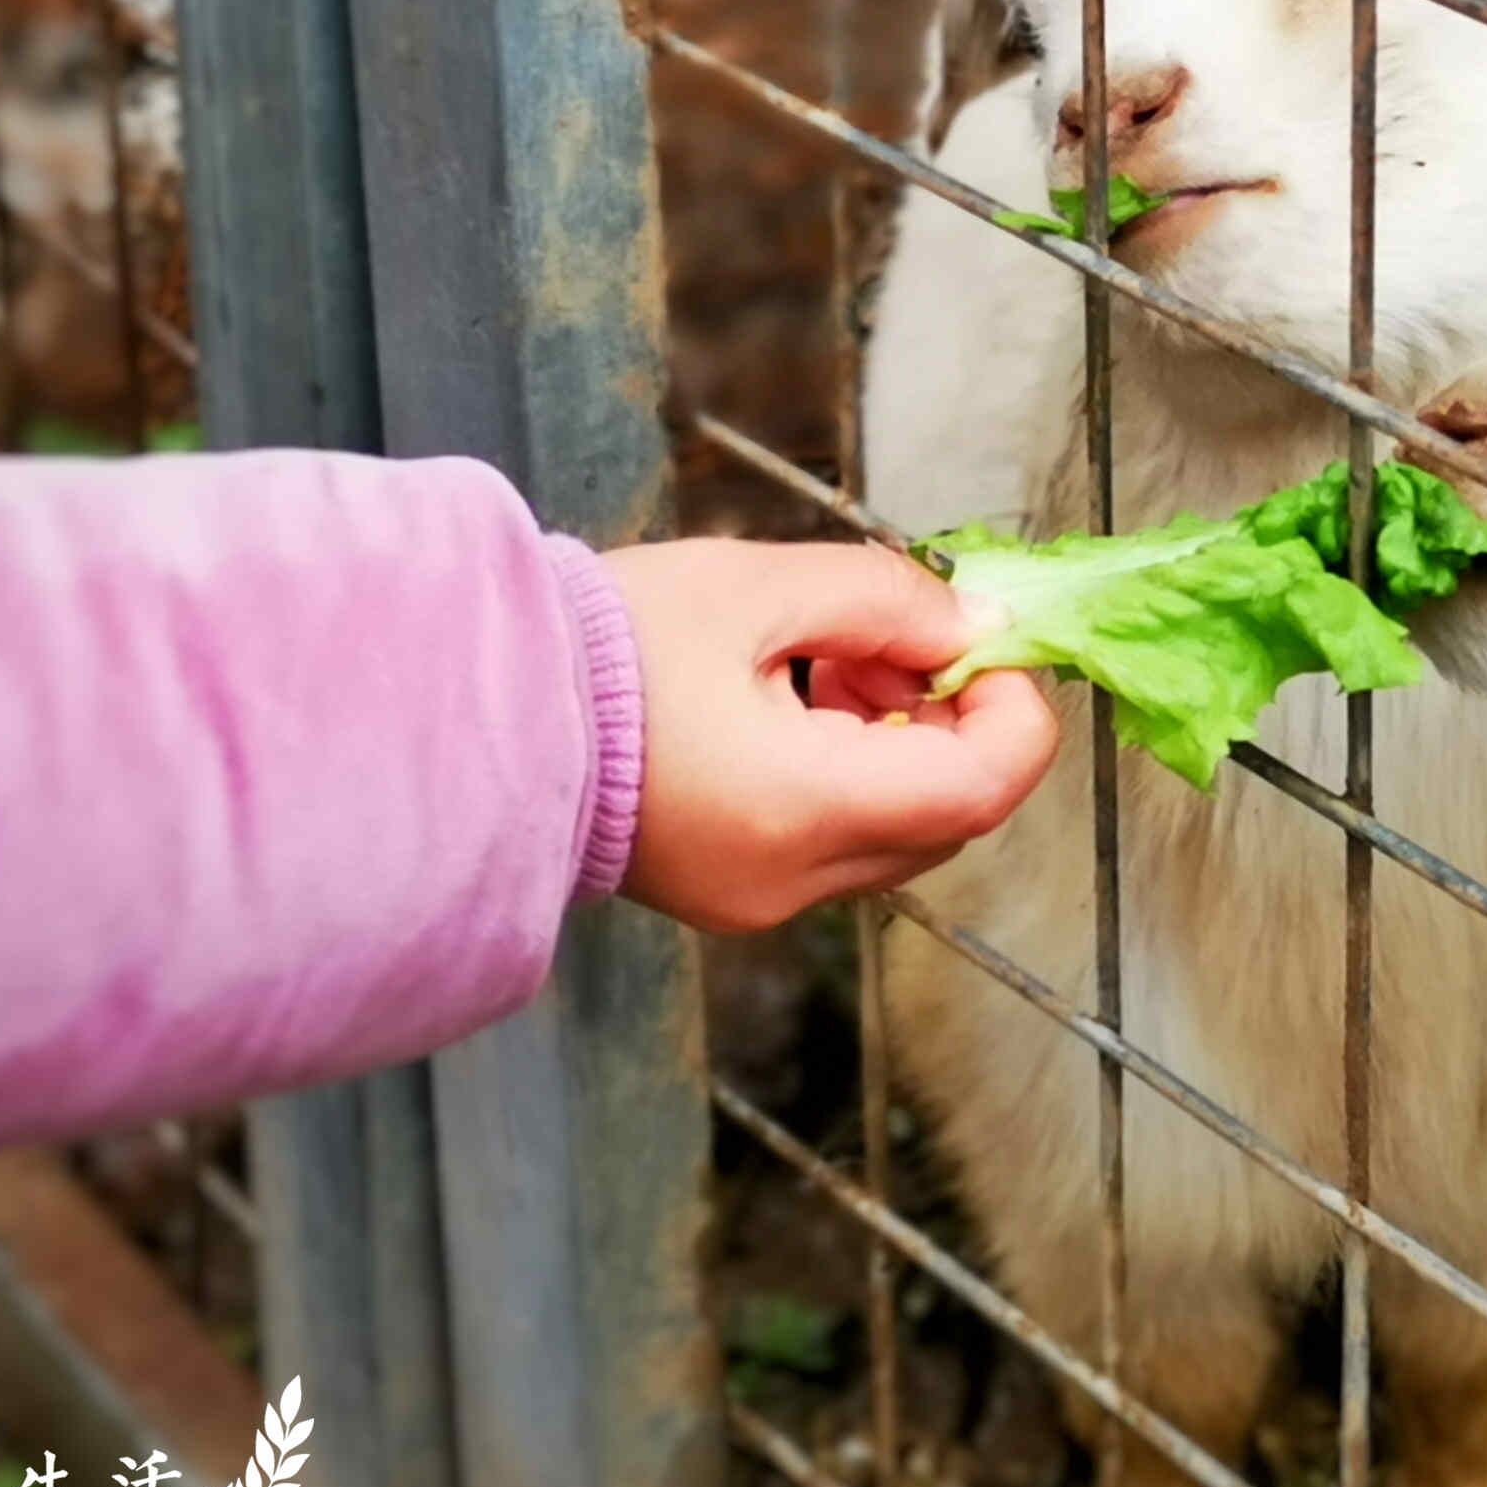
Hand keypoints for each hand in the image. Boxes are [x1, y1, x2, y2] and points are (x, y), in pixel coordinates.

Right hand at [600, 539, 1060, 934]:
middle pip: (950, 814)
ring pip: (899, 831)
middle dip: (953, 716)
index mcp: (802, 808)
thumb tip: (978, 621)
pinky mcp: (732, 892)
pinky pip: (838, 842)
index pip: (982, 786)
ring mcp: (760, 898)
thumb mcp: (753, 588)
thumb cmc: (601, 647)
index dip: (1013, 708)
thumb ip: (884, 599)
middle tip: (896, 631)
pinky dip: (851, 771)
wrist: (473, 715)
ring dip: (902, 741)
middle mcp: (793, 879)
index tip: (986, 636)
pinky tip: (793, 697)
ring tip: (832, 651)